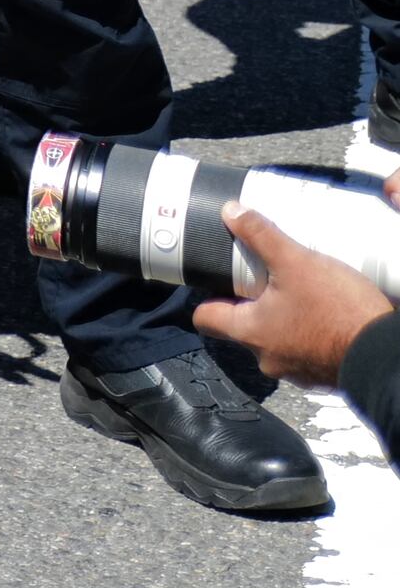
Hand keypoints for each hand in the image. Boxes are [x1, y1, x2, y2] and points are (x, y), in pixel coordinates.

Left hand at [195, 200, 398, 387]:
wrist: (385, 353)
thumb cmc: (337, 311)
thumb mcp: (297, 263)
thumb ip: (261, 236)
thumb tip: (231, 211)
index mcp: (249, 333)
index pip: (205, 319)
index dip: (208, 298)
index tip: (221, 281)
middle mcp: (266, 358)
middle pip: (243, 328)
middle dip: (253, 304)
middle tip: (269, 280)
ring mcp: (296, 370)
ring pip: (277, 340)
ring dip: (285, 319)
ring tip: (303, 294)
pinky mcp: (323, 375)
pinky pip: (307, 350)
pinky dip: (311, 333)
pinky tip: (327, 314)